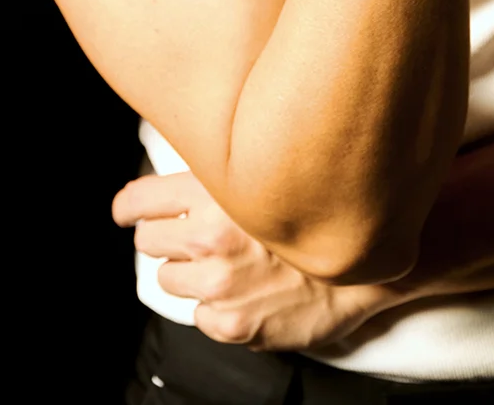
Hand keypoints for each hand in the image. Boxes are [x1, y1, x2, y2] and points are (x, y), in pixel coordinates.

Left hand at [112, 171, 398, 349]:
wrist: (365, 260)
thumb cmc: (320, 210)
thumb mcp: (269, 170)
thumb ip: (225, 170)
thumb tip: (186, 170)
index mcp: (215, 191)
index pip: (139, 200)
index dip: (130, 208)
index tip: (128, 212)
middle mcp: (210, 236)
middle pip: (148, 241)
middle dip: (168, 239)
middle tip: (197, 238)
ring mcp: (219, 284)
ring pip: (169, 281)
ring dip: (192, 275)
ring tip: (232, 265)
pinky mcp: (230, 324)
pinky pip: (199, 317)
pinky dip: (218, 309)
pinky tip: (249, 292)